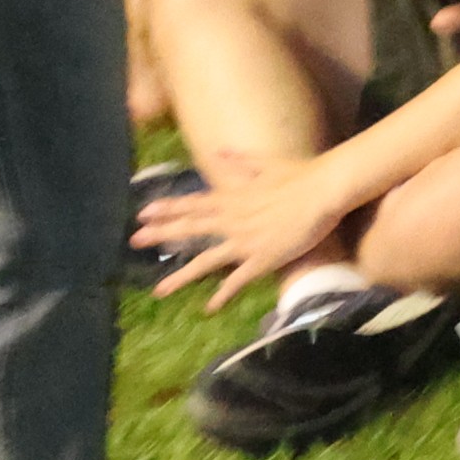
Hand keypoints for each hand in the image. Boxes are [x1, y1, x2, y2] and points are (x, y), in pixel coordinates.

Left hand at [136, 150, 369, 300]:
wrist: (325, 190)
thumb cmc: (302, 174)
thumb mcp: (267, 164)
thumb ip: (241, 162)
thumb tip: (219, 151)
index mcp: (234, 197)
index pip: (194, 203)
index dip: (168, 208)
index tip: (143, 212)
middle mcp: (233, 219)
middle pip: (191, 228)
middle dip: (161, 234)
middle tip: (134, 241)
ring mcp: (245, 241)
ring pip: (206, 261)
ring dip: (182, 276)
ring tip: (159, 290)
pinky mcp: (261, 259)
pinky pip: (237, 281)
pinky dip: (223, 295)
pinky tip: (208, 308)